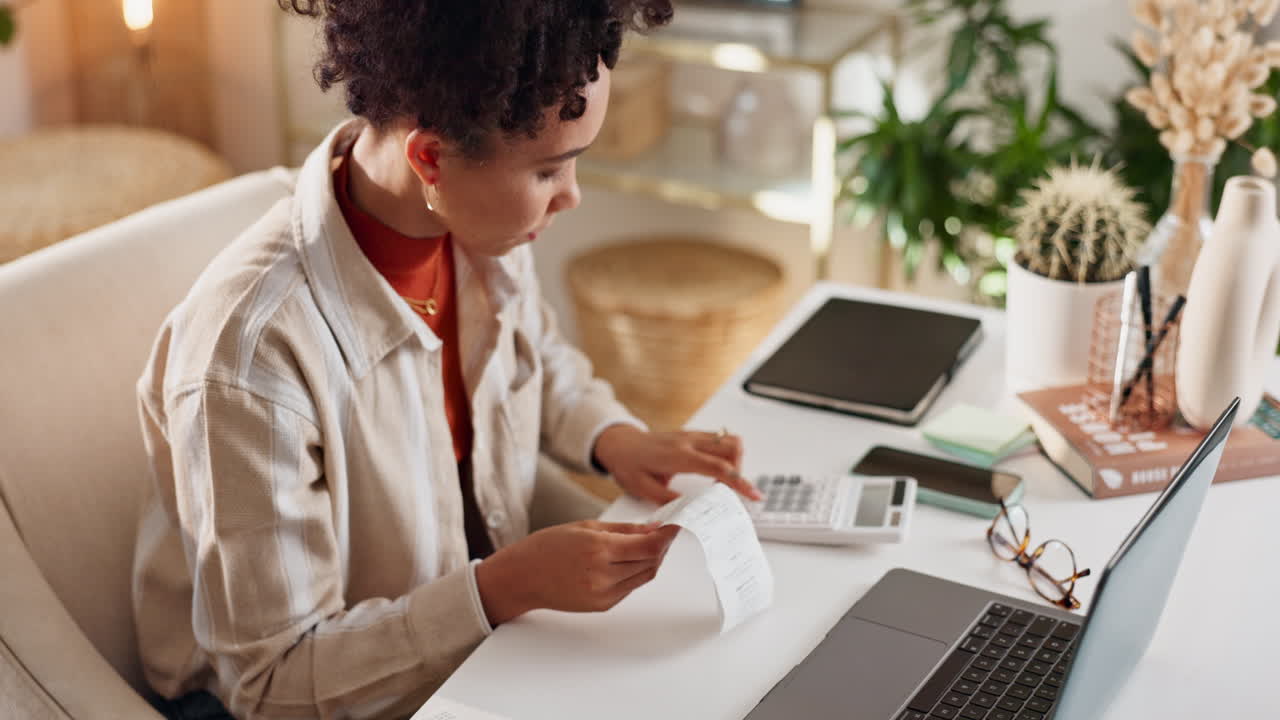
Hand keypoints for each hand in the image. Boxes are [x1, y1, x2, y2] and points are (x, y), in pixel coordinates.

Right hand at [474, 520, 679, 624]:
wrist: (523, 577)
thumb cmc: (548, 547)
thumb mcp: (586, 527)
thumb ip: (623, 529)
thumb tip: (653, 528)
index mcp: (598, 548)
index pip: (649, 545)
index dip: (668, 536)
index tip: (675, 527)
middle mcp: (603, 574)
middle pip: (651, 562)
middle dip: (662, 547)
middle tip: (664, 534)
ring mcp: (603, 593)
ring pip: (644, 576)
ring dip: (651, 560)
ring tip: (646, 546)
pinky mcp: (603, 605)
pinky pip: (630, 587)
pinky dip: (636, 573)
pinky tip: (627, 562)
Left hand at [592, 424, 761, 503]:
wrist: (619, 443)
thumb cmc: (629, 464)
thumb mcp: (643, 488)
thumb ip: (669, 500)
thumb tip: (692, 512)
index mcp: (678, 456)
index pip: (718, 467)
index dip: (738, 481)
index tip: (753, 495)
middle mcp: (689, 442)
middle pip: (732, 447)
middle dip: (739, 470)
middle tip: (729, 491)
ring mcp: (692, 435)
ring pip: (729, 440)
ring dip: (735, 461)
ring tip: (723, 483)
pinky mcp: (693, 435)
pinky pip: (720, 439)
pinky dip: (726, 455)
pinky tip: (716, 471)